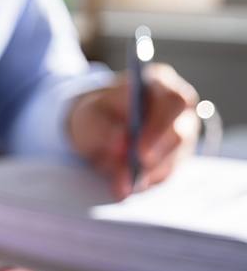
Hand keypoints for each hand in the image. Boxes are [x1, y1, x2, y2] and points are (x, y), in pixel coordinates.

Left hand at [68, 64, 199, 198]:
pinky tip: (125, 186)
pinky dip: (145, 183)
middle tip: (133, 175)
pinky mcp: (175, 158)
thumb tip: (121, 143)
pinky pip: (165, 175)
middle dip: (156, 158)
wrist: (96, 129)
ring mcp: (181, 134)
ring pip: (174, 159)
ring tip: (120, 185)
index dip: (160, 128)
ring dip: (147, 175)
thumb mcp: (88, 116)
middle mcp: (178, 109)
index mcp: (159, 84)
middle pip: (181, 134)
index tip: (140, 152)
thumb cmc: (96, 115)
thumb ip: (102, 127)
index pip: (174, 102)